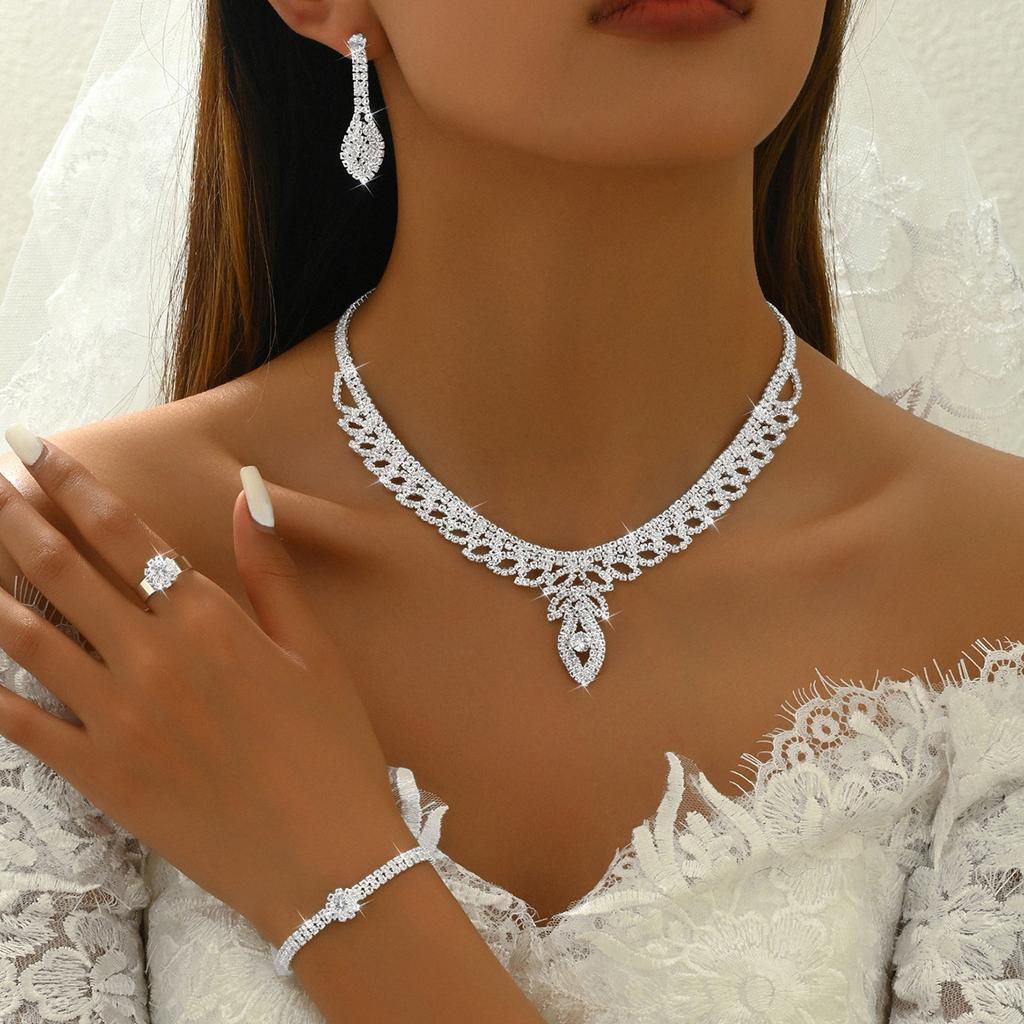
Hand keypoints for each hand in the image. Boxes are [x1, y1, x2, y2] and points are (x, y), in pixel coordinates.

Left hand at [0, 426, 410, 942]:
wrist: (324, 859)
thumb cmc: (332, 748)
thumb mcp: (315, 650)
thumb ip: (270, 567)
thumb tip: (248, 489)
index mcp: (209, 620)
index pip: (123, 532)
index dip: (72, 483)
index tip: (33, 448)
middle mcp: (153, 657)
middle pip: (62, 571)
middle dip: (15, 518)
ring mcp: (118, 718)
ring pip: (27, 638)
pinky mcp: (100, 775)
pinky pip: (23, 723)